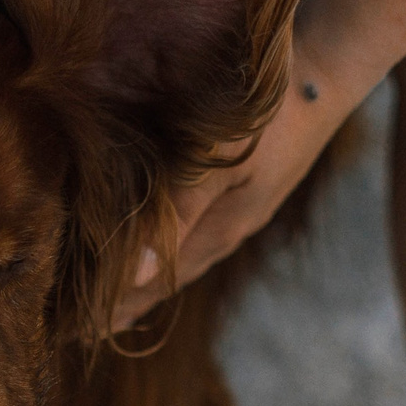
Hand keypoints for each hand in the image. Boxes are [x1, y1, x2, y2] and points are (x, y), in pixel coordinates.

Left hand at [107, 87, 341, 333]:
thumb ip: (177, 214)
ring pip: (186, 254)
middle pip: (172, 276)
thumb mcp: (218, 164)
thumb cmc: (265, 116)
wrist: (325, 74)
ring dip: (150, 276)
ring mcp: (242, 208)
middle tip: (86, 325)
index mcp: (220, 229)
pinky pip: (198, 229)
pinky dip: (170, 245)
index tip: (80, 331)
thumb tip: (136, 274)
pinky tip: (161, 241)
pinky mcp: (247, 187)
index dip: (121, 306)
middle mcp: (230, 227)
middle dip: (131, 300)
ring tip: (119, 294)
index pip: (160, 283)